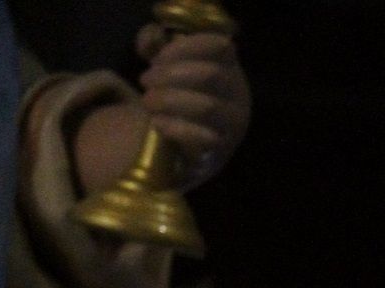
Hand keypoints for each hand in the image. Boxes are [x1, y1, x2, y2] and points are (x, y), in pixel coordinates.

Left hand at [69, 28, 250, 198]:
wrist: (188, 150)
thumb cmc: (180, 97)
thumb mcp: (169, 64)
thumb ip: (156, 44)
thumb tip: (149, 40)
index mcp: (229, 68)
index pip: (221, 46)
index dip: (187, 46)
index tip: (158, 56)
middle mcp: (238, 95)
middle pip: (211, 75)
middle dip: (171, 74)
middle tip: (145, 80)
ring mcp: (233, 124)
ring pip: (207, 106)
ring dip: (170, 100)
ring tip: (147, 102)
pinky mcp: (221, 151)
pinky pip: (201, 138)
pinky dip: (174, 128)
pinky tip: (156, 124)